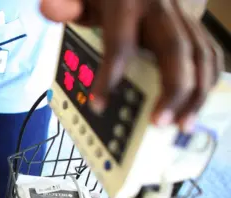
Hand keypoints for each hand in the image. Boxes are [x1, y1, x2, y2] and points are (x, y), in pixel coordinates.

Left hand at [40, 0, 223, 131]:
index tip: (99, 105)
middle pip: (177, 51)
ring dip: (196, 93)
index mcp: (127, 3)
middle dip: (172, 90)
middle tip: (158, 123)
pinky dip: (207, 80)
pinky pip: (208, 53)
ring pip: (200, 55)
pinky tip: (194, 103)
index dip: (110, 77)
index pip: (121, 44)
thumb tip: (51, 10)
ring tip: (182, 123)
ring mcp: (180, 17)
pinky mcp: (190, 26)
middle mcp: (161, 10)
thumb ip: (66, 4)